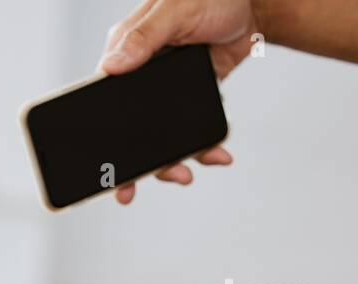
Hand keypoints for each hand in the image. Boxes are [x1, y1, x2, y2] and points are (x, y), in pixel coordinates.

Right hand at [100, 0, 260, 202]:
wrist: (257, 4)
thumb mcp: (176, 9)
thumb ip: (144, 37)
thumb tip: (111, 66)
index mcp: (125, 52)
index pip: (103, 100)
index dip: (100, 136)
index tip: (101, 166)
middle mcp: (140, 75)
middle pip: (129, 128)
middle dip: (134, 163)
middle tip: (131, 191)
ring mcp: (165, 91)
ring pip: (160, 136)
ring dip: (172, 160)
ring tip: (187, 173)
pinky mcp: (190, 98)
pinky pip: (190, 129)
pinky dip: (203, 146)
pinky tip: (216, 153)